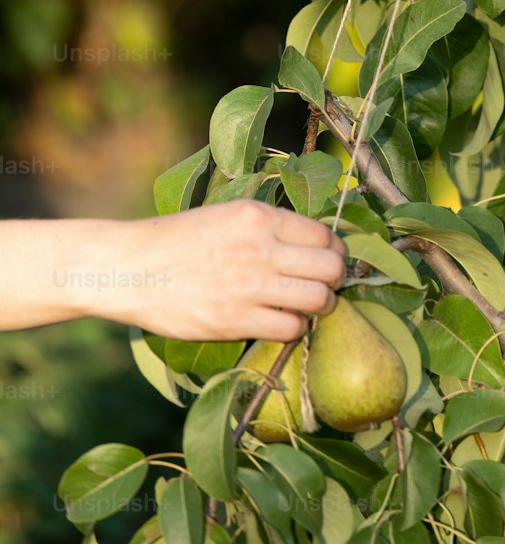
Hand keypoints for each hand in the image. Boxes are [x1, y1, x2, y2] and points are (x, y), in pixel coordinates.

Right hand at [86, 200, 346, 341]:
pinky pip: (290, 328)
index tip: (328, 260)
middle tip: (326, 286)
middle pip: (330, 266)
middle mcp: (260, 247)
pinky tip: (282, 323)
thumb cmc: (176, 241)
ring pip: (318, 299)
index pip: (323, 235)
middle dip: (335, 279)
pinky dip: (294, 329)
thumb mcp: (225, 215)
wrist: (129, 268)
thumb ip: (265, 226)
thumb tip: (308, 243)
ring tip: (308, 307)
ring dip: (321, 306)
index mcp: (258, 216)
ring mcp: (249, 284)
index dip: (333, 251)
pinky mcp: (234, 319)